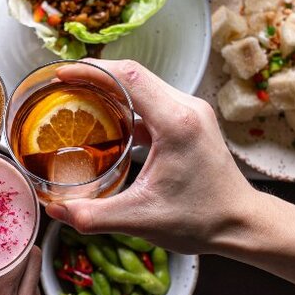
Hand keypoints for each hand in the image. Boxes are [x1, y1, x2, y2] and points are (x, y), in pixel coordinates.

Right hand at [46, 59, 257, 254]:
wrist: (240, 224)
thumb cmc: (200, 220)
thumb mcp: (139, 220)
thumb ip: (91, 216)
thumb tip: (54, 209)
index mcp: (176, 123)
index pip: (129, 77)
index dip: (91, 70)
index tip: (62, 73)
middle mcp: (187, 109)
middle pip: (134, 75)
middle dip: (95, 75)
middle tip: (62, 86)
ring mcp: (192, 112)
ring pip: (144, 86)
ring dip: (111, 89)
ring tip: (78, 100)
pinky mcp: (191, 122)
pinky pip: (153, 102)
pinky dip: (126, 105)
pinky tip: (106, 123)